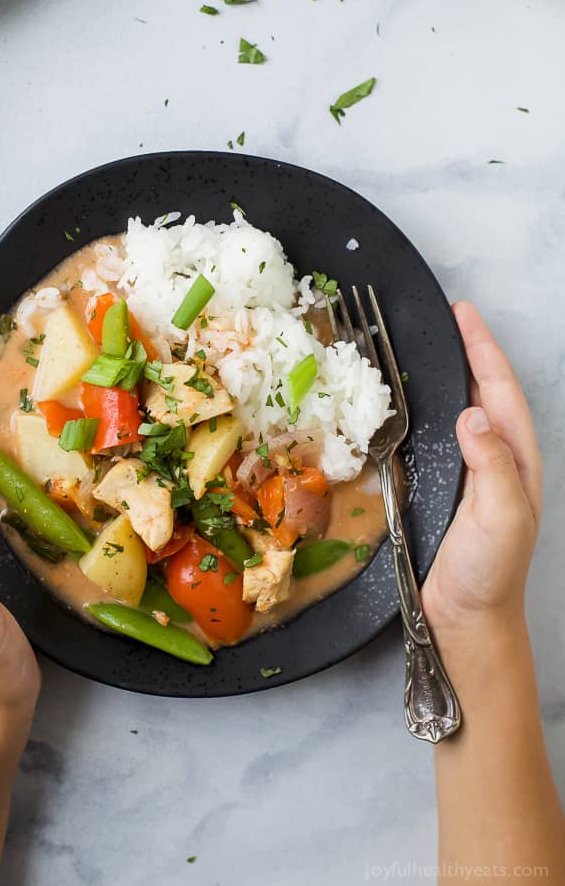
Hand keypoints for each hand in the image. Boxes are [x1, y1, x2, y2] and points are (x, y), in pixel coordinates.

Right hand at [421, 302, 541, 637]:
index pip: (501, 392)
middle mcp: (498, 460)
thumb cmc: (489, 572)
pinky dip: (431, 410)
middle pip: (487, 392)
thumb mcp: (501, 516)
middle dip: (472, 353)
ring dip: (453, 377)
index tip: (464, 315)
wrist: (465, 618)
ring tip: (433, 348)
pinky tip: (417, 405)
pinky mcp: (447, 488)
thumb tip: (472, 414)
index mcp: (517, 461)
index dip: (483, 351)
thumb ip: (492, 466)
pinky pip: (441, 436)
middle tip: (448, 320)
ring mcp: (473, 474)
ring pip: (466, 411)